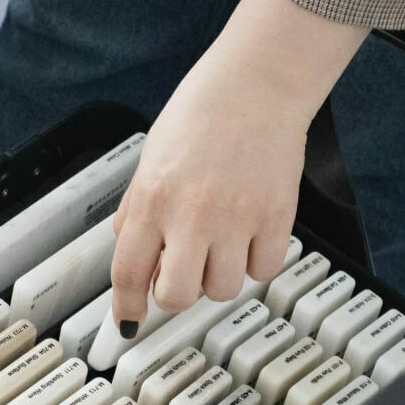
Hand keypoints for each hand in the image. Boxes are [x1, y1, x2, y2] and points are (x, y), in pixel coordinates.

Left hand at [112, 49, 307, 321]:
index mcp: (151, 199)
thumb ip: (138, 211)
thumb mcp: (151, 161)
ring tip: (220, 240)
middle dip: (176, 292)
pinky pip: (264, 270)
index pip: (128, 273)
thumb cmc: (202, 114)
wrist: (257, 85)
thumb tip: (133, 258)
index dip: (126, 305)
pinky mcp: (277, 217)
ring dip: (218, 275)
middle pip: (177, 296)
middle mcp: (191, 214)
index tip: (127, 319)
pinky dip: (256, 260)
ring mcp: (237, 218)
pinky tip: (250, 232)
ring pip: (223, 290)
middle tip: (182, 271)